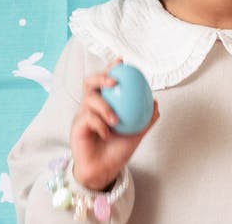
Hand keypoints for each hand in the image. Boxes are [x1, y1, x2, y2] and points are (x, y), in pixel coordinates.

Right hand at [70, 60, 159, 190]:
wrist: (105, 170)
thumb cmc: (117, 150)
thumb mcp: (136, 133)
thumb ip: (146, 118)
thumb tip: (155, 103)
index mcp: (104, 103)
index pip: (105, 81)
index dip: (111, 68)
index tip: (121, 62)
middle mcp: (91, 106)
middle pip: (89, 82)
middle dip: (100, 76)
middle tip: (114, 81)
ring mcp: (82, 116)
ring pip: (89, 99)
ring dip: (105, 107)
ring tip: (116, 120)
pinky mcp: (77, 127)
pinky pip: (88, 119)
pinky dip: (100, 125)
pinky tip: (107, 134)